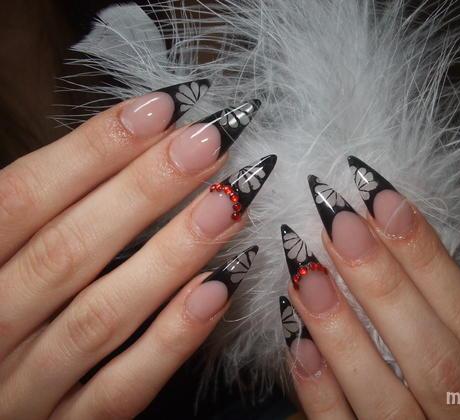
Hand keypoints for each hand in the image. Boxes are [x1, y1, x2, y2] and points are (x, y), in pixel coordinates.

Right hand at [0, 81, 271, 417]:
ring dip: (172, 254)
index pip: (21, 198)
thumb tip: (122, 145)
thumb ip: (39, 214)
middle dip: (145, 189)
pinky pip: (123, 388)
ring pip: (102, 315)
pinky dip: (172, 338)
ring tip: (230, 201)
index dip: (92, 149)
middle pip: (68, 249)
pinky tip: (220, 287)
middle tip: (211, 141)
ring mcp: (26, 387)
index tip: (163, 107)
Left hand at [280, 156, 459, 418]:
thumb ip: (457, 331)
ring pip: (390, 399)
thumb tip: (394, 248)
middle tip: (336, 219)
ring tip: (304, 270)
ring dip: (342, 331)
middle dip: (383, 282)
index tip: (381, 196)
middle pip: (434, 354)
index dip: (427, 256)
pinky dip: (322, 394)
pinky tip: (294, 344)